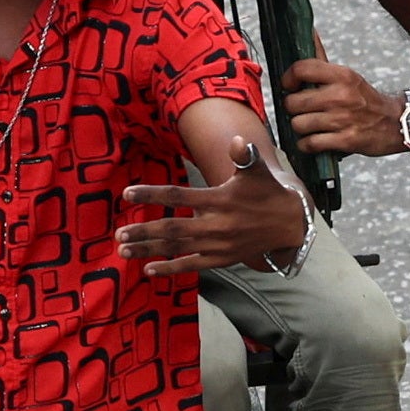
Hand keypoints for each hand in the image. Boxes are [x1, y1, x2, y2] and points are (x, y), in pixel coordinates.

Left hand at [118, 146, 309, 279]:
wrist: (290, 224)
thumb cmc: (268, 192)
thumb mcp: (257, 171)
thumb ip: (245, 156)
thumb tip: (239, 141)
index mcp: (219, 201)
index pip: (179, 196)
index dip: (152, 195)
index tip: (128, 194)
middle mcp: (216, 226)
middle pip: (172, 229)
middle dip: (144, 231)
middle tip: (119, 232)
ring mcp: (217, 246)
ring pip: (177, 249)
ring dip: (149, 250)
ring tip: (124, 250)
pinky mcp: (221, 260)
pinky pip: (192, 266)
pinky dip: (170, 269)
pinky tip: (149, 269)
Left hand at [280, 56, 405, 159]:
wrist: (396, 124)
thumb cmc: (366, 100)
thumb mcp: (347, 76)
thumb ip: (322, 59)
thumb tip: (309, 32)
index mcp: (342, 76)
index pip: (301, 69)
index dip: (288, 79)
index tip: (290, 86)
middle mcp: (341, 95)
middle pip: (293, 102)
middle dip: (293, 109)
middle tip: (301, 110)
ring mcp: (342, 119)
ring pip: (298, 124)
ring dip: (300, 128)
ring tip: (310, 126)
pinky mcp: (345, 140)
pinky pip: (310, 144)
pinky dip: (307, 145)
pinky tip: (314, 140)